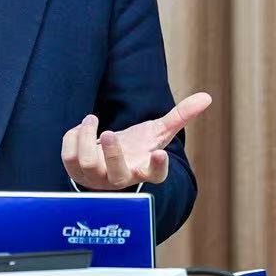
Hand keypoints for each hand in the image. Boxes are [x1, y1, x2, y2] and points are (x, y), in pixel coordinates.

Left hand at [61, 92, 212, 189]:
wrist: (109, 161)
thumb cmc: (137, 147)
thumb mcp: (158, 132)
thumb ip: (181, 116)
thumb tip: (206, 97)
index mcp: (144, 169)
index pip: (155, 175)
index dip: (157, 167)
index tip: (159, 154)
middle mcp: (121, 178)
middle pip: (117, 175)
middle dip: (112, 154)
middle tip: (108, 133)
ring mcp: (97, 178)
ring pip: (87, 163)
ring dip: (86, 137)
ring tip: (92, 119)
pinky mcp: (76, 172)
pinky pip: (68, 157)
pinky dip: (73, 137)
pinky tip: (83, 128)